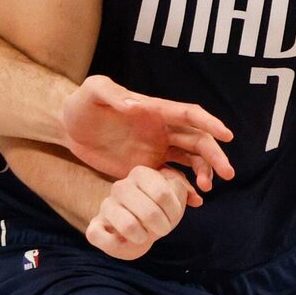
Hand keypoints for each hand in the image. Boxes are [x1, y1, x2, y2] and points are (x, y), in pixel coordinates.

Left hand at [62, 74, 233, 186]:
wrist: (68, 127)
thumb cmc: (81, 104)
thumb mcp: (93, 92)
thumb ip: (112, 94)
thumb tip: (135, 104)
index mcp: (155, 109)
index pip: (189, 114)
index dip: (209, 124)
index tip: (227, 135)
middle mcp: (161, 129)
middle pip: (197, 140)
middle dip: (214, 156)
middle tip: (227, 174)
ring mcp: (156, 149)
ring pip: (190, 160)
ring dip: (204, 172)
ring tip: (206, 190)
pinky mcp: (146, 167)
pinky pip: (172, 178)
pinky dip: (185, 189)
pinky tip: (194, 202)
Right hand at [87, 164, 198, 258]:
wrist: (135, 230)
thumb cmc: (157, 211)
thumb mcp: (175, 197)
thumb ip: (185, 191)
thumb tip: (197, 200)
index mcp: (141, 174)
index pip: (163, 193)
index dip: (174, 212)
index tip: (173, 217)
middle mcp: (120, 186)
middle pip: (149, 212)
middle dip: (162, 227)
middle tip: (162, 229)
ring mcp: (105, 206)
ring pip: (128, 226)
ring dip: (144, 237)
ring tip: (145, 236)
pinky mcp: (94, 226)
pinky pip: (102, 237)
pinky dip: (118, 246)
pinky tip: (124, 242)